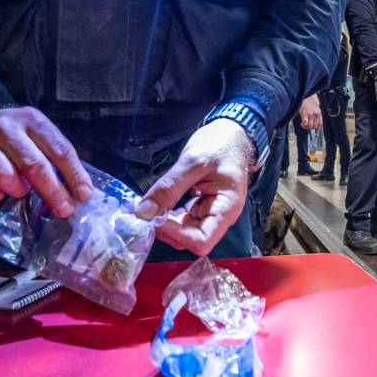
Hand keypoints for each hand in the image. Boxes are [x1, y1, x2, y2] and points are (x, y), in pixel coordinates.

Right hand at [0, 106, 91, 218]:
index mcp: (31, 120)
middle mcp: (4, 128)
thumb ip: (56, 159)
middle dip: (52, 191)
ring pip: (4, 176)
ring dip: (17, 189)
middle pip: (33, 164)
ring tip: (20, 189)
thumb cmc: (17, 137)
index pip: (59, 149)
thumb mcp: (39, 137)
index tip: (84, 195)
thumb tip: (80, 191)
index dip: (74, 175)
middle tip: (64, 209)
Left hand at [136, 120, 253, 256]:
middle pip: (191, 240)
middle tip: (146, 213)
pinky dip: (167, 217)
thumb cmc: (221, 145)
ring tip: (148, 208)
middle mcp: (219, 216)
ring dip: (165, 225)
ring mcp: (209, 212)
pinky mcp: (200, 207)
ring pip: (184, 232)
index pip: (202, 241)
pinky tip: (156, 205)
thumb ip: (169, 188)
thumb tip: (143, 211)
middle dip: (167, 230)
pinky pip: (182, 220)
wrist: (232, 135)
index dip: (177, 235)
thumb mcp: (193, 162)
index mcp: (226, 208)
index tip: (156, 219)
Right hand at [298, 94, 321, 130]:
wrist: (303, 95)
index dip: (318, 129)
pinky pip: (305, 122)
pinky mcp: (304, 113)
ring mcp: (310, 113)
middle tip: (307, 126)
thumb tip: (314, 122)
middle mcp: (316, 113)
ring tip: (303, 124)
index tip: (316, 132)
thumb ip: (315, 115)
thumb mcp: (315, 108)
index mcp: (319, 112)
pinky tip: (302, 123)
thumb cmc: (308, 101)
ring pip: (310, 125)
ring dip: (306, 127)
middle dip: (310, 128)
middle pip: (315, 125)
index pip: (320, 123)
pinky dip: (303, 124)